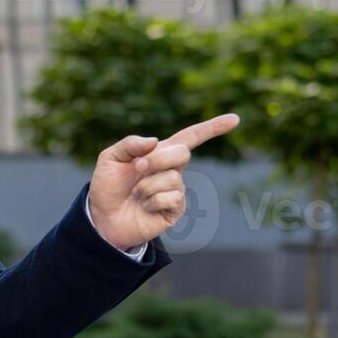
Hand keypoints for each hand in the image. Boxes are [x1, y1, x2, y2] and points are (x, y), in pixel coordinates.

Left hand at [87, 114, 239, 251]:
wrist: (102, 218)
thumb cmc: (107, 187)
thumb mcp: (110, 159)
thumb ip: (129, 144)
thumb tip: (155, 140)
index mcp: (160, 153)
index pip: (191, 137)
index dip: (213, 128)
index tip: (235, 119)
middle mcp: (172, 170)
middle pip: (182, 153)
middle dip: (158, 159)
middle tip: (137, 169)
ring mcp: (176, 190)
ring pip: (173, 179)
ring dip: (147, 185)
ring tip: (136, 194)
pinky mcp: (175, 210)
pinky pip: (172, 198)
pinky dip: (152, 201)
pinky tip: (144, 207)